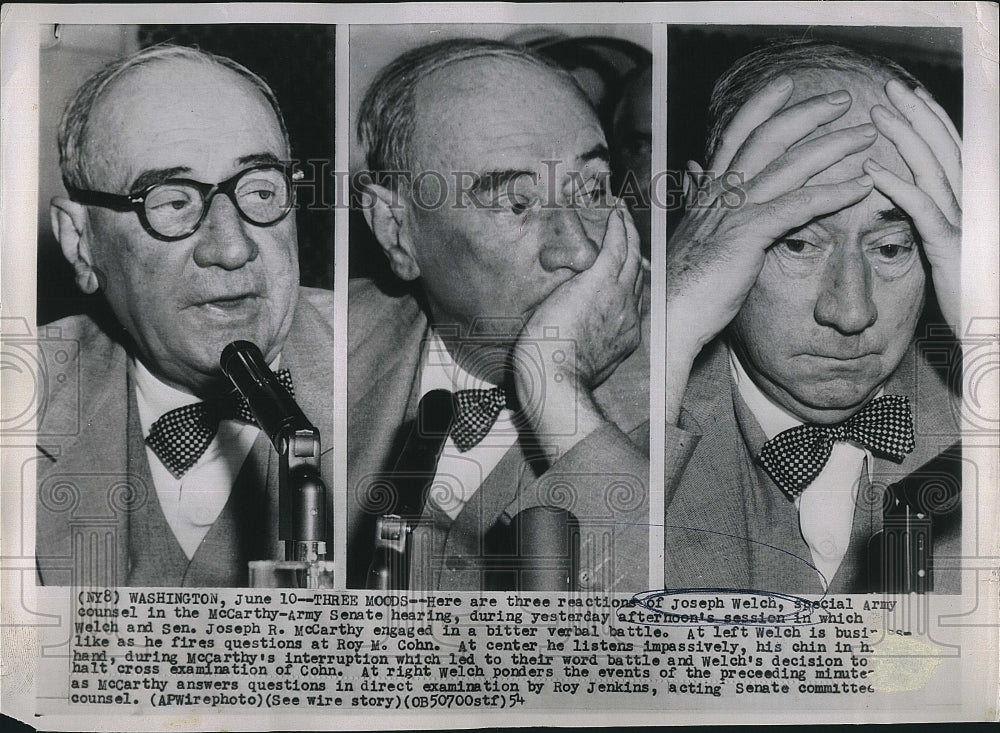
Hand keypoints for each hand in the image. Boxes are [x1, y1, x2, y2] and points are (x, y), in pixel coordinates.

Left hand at [513, 200, 643, 457]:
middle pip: (637, 272)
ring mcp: (617, 296)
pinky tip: (615, 213)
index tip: (628, 267)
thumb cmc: (559, 377)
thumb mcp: (584, 364)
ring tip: (622, 215)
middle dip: (635, 248)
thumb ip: (588, 347)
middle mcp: (628, 312)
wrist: (559, 380)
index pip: (633, 298)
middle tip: (629, 229)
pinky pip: (615, 247)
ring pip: (631, 255)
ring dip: (628, 231)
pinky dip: (618, 228)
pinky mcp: (598, 283)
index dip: (631, 279)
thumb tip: (575, 339)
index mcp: (626, 333)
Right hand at [665, 78, 878, 419]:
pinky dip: (832, 192)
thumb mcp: (690, 231)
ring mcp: (733, 213)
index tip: (787, 87)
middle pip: (766, 138)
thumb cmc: (680, 283)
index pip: (735, 136)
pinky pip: (798, 206)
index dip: (761, 107)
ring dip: (832, 146)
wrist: (665, 315)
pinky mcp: (747, 237)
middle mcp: (720, 194)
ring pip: (788, 165)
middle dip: (807, 114)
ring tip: (864, 137)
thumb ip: (697, 197)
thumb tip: (692, 170)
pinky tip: (860, 186)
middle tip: (842, 100)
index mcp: (708, 192)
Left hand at [864, 79, 961, 334]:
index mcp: (979, 201)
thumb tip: (922, 195)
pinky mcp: (953, 247)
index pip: (955, 149)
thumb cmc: (976, 291)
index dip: (933, 119)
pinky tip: (871, 172)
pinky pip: (923, 209)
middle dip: (917, 114)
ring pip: (933, 168)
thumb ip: (942, 218)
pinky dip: (897, 186)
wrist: (995, 328)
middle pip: (945, 148)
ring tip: (876, 115)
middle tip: (888, 90)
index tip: (909, 96)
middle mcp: (978, 203)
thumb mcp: (959, 247)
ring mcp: (968, 223)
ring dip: (904, 138)